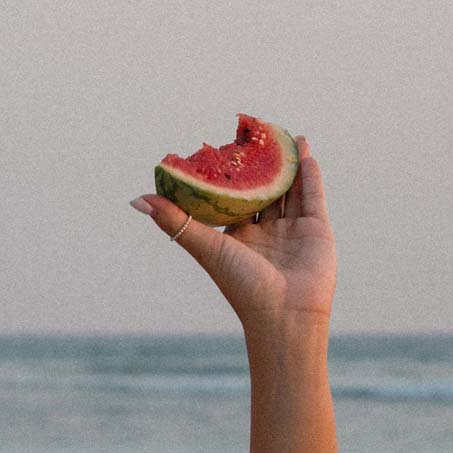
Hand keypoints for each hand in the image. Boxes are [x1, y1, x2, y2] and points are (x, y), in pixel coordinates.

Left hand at [130, 140, 336, 324]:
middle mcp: (263, 234)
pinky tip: (305, 152)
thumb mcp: (205, 247)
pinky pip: (313, 197)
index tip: (223, 149)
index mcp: (236, 238)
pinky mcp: (316, 231)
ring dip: (289, 165)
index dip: (230, 176)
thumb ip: (174, 221)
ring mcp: (291, 231)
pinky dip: (310, 176)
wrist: (285, 315)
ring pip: (289, 191)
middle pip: (262, 191)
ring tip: (287, 137)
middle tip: (257, 137)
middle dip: (262, 166)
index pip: (232, 199)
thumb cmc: (241, 285)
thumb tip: (136, 199)